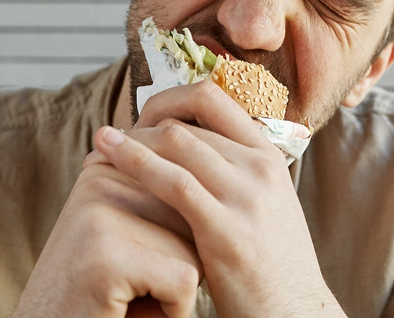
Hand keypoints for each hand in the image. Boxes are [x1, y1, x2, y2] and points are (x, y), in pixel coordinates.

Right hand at [10, 161, 201, 317]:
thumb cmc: (99, 294)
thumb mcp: (124, 232)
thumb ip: (156, 194)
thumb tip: (198, 150)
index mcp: (107, 165)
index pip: (187, 188)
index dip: (176, 237)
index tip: (130, 256)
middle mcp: (101, 179)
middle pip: (194, 215)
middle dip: (178, 260)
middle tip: (127, 281)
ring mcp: (101, 214)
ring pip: (194, 248)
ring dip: (174, 286)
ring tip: (126, 295)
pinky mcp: (107, 256)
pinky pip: (183, 282)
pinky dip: (172, 310)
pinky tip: (129, 312)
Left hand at [88, 80, 344, 316]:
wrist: (293, 315)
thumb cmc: (271, 268)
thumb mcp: (265, 206)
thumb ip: (236, 174)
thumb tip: (193, 149)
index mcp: (268, 157)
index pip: (214, 99)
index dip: (170, 98)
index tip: (143, 113)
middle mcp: (259, 168)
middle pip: (187, 121)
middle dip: (142, 124)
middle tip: (113, 135)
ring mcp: (246, 196)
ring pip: (176, 142)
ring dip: (131, 140)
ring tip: (101, 143)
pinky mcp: (225, 229)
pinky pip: (173, 183)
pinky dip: (135, 164)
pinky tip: (108, 161)